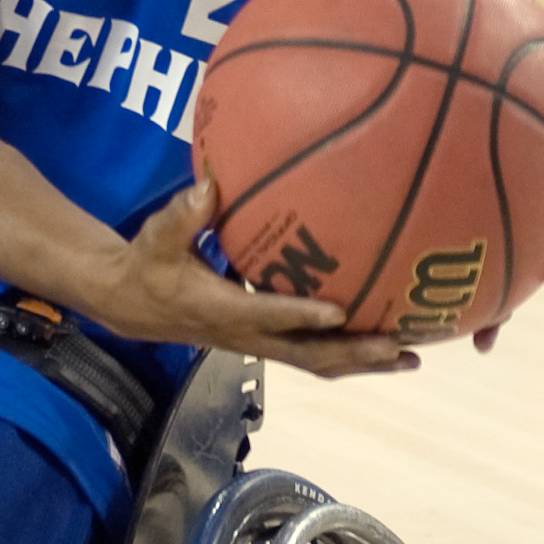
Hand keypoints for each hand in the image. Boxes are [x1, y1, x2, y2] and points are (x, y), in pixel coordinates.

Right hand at [91, 177, 415, 380]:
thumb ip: (185, 213)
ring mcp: (260, 343)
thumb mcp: (158, 236)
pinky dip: (351, 357)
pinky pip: (314, 356)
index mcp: (222, 310)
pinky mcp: (267, 341)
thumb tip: (212, 182)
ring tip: (410, 356)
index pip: (267, 315)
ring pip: (318, 362)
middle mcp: (247, 334)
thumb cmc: (149, 265)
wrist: (133, 304)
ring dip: (364, 362)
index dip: (302, 316)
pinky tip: (385, 349)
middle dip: (356, 352)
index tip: (340, 310)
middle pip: (309, 354)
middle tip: (400, 344)